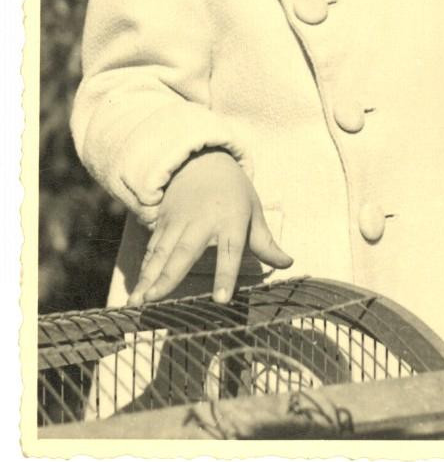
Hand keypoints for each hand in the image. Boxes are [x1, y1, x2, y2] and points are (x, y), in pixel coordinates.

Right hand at [127, 150, 291, 306]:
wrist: (202, 160)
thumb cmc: (233, 191)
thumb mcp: (253, 211)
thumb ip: (266, 242)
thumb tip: (288, 263)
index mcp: (231, 219)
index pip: (230, 251)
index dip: (226, 274)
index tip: (221, 299)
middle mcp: (202, 220)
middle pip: (184, 251)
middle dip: (169, 277)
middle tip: (154, 300)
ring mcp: (179, 221)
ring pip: (162, 252)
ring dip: (148, 277)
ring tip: (137, 302)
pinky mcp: (163, 222)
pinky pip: (152, 248)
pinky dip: (144, 269)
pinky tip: (136, 290)